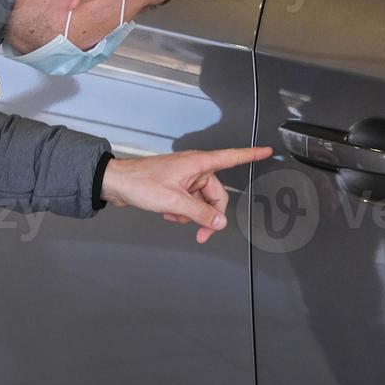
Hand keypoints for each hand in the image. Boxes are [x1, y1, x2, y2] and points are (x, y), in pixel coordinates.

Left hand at [102, 147, 271, 243]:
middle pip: (216, 194)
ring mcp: (185, 178)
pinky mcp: (176, 186)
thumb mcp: (174, 202)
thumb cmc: (141, 182)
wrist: (116, 183)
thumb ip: (200, 213)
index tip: (267, 151)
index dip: (251, 155)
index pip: (232, 157)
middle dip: (208, 214)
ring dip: (190, 214)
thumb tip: (219, 222)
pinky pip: (189, 203)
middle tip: (200, 233)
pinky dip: (181, 212)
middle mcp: (195, 168)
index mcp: (199, 163)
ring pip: (202, 202)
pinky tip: (167, 213)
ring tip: (172, 214)